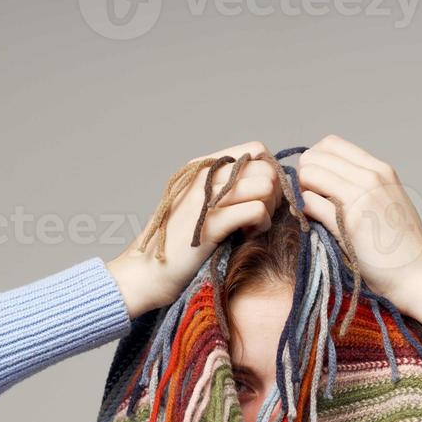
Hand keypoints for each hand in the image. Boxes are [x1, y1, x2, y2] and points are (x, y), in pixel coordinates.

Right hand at [109, 141, 281, 317]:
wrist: (147, 271)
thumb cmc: (179, 241)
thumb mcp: (200, 203)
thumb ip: (225, 187)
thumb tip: (267, 181)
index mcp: (202, 166)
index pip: (255, 150)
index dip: (268, 172)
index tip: (262, 197)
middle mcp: (204, 175)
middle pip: (265, 167)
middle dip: (274, 194)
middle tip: (260, 216)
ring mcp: (205, 198)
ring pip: (264, 185)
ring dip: (268, 210)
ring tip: (253, 227)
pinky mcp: (209, 224)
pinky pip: (255, 211)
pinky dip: (261, 225)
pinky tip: (247, 236)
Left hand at [297, 135, 421, 331]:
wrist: (419, 276)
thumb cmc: (403, 248)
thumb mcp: (390, 202)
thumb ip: (364, 186)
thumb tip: (328, 180)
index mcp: (381, 170)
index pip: (331, 144)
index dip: (316, 160)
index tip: (318, 182)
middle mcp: (372, 177)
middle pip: (315, 156)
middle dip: (305, 176)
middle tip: (311, 199)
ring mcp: (361, 198)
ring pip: (309, 174)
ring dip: (302, 193)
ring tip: (313, 212)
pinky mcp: (349, 222)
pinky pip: (310, 202)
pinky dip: (306, 212)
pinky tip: (315, 225)